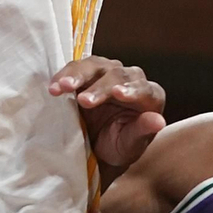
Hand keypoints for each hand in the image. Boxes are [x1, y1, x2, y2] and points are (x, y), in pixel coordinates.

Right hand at [49, 56, 165, 168]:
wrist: (99, 146)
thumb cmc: (120, 146)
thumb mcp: (130, 145)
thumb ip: (142, 131)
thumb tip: (158, 121)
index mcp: (150, 96)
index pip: (143, 88)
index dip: (131, 89)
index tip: (118, 94)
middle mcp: (130, 79)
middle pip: (116, 75)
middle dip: (99, 87)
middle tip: (84, 102)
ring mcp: (107, 72)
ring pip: (94, 65)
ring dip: (77, 75)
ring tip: (62, 87)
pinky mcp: (87, 73)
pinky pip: (75, 69)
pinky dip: (64, 76)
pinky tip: (54, 87)